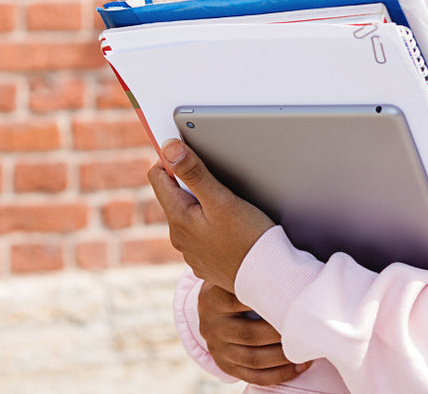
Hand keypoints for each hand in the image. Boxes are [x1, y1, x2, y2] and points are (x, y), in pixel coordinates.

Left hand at [146, 138, 274, 293]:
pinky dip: (212, 226)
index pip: (157, 175)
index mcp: (178, 218)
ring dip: (202, 205)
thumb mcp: (222, 200)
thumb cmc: (249, 239)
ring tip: (229, 205)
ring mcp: (191, 252)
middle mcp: (179, 237)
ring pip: (189, 216)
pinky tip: (233, 228)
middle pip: (174, 195)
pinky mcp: (206, 263)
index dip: (172, 160)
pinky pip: (201, 235)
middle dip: (190, 182)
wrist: (270, 280)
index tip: (192, 155)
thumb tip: (168, 148)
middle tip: (218, 181)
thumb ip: (193, 172)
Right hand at [199, 283, 312, 385]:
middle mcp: (210, 325)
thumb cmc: (234, 286)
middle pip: (249, 334)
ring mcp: (217, 348)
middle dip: (280, 334)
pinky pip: (254, 376)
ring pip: (253, 359)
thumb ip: (253, 273)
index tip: (293, 301)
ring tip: (305, 351)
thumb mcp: (233, 275)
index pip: (240, 300)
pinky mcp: (226, 366)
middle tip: (304, 329)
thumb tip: (292, 273)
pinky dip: (279, 374)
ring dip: (283, 357)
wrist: (211, 308)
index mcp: (212, 298)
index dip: (267, 302)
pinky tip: (298, 367)